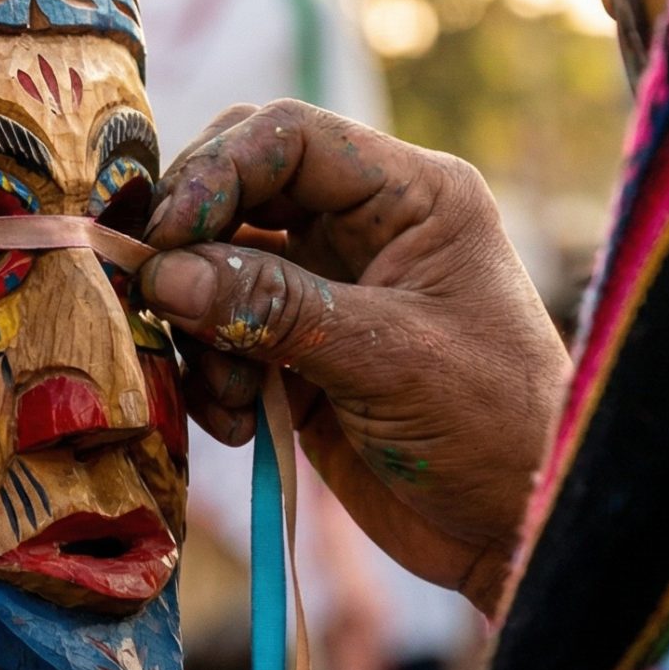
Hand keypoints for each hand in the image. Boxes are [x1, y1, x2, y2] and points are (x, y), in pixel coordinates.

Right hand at [136, 102, 566, 613]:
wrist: (513, 532)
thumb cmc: (493, 430)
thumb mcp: (389, 360)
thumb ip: (277, 309)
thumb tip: (165, 273)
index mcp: (410, 197)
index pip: (289, 137)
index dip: (216, 172)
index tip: (164, 236)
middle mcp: (362, 228)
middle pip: (239, 189)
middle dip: (190, 243)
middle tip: (154, 296)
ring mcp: (326, 288)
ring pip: (215, 266)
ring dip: (199, 329)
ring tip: (228, 397)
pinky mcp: (297, 351)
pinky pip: (219, 334)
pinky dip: (209, 375)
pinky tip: (241, 426)